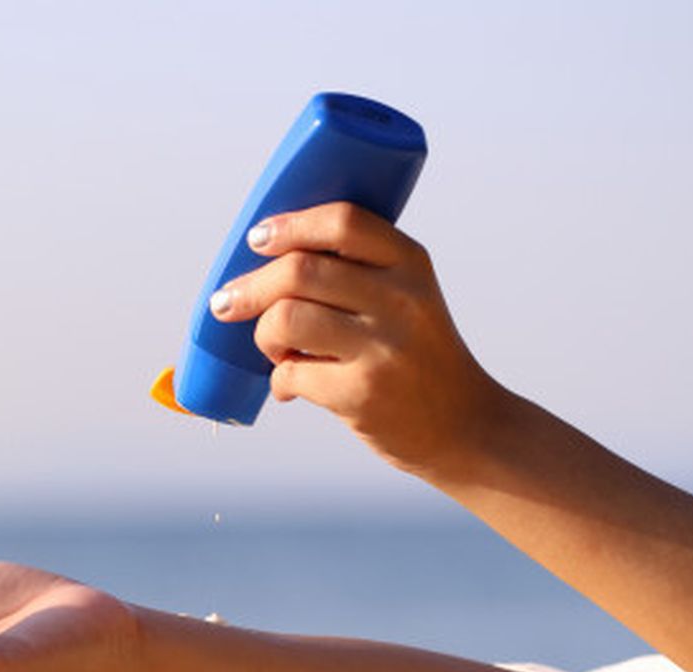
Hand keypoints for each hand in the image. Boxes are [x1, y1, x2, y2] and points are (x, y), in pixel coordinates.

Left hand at [209, 202, 502, 478]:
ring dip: (263, 334)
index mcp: (411, 264)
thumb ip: (359, 273)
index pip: (342, 221)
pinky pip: (291, 373)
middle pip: (299, 269)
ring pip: (286, 318)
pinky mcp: (361, 393)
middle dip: (250, 287)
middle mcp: (400, 300)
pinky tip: (289, 386)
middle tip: (227, 303)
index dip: (290, 226)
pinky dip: (279, 380)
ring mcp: (382, 347)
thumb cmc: (420, 358)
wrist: (466, 428)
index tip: (258, 239)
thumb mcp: (411, 299)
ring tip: (273, 349)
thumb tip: (267, 259)